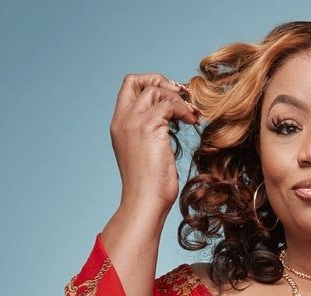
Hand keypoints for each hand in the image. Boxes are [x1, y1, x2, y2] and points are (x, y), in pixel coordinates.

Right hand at [109, 73, 199, 212]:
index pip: (128, 89)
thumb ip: (149, 133)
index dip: (149, 84)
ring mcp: (133, 122)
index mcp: (119, 125)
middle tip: (180, 96)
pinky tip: (191, 122)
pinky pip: (169, 104)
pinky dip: (184, 110)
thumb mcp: (145, 152)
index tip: (170, 96)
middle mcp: (122, 120)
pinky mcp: (149, 127)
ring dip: (177, 99)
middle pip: (135, 80)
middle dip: (159, 80)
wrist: (145, 200)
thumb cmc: (148, 184)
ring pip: (155, 90)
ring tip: (189, 115)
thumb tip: (168, 120)